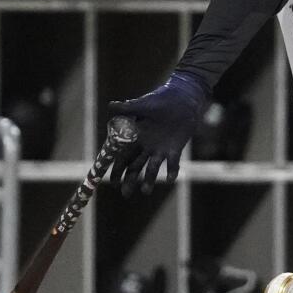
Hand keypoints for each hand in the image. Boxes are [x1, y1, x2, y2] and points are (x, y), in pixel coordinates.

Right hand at [106, 72, 208, 196]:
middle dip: (129, 180)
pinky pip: (172, 163)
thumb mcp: (142, 104)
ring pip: (151, 169)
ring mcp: (160, 149)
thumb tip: (109, 106)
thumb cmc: (160, 100)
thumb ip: (126, 108)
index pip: (122, 156)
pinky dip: (171, 172)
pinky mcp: (174, 149)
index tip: (111, 181)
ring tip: (145, 191)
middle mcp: (146, 146)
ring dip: (148, 180)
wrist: (182, 99)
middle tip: (125, 193)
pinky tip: (170, 179)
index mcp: (135, 137)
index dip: (117, 169)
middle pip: (134, 167)